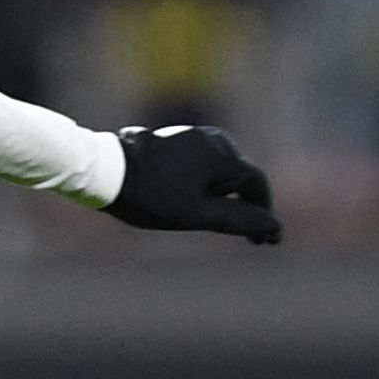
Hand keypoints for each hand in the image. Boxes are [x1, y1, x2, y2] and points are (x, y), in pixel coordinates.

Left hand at [107, 125, 282, 243]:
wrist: (103, 170)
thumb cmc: (150, 195)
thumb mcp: (198, 215)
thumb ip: (239, 220)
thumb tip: (275, 227)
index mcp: (223, 155)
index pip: (257, 186)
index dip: (264, 214)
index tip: (266, 241)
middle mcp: (213, 139)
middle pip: (241, 178)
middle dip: (248, 207)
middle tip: (252, 238)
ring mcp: (192, 137)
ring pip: (221, 172)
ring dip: (228, 197)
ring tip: (227, 224)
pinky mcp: (175, 140)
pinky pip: (203, 165)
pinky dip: (208, 186)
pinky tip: (200, 203)